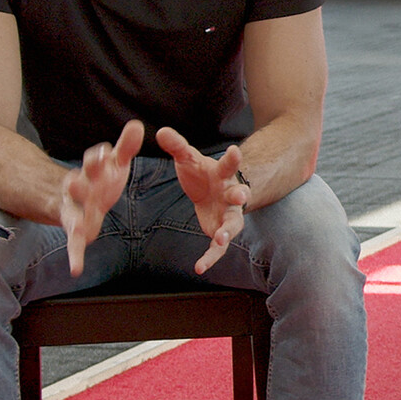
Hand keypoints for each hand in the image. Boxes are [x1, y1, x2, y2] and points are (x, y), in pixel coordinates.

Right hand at [60, 121, 141, 275]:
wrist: (76, 196)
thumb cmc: (101, 177)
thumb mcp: (115, 162)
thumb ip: (126, 147)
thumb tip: (138, 125)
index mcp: (91, 170)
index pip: (92, 161)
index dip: (97, 157)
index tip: (103, 153)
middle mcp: (79, 188)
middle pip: (78, 184)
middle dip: (78, 183)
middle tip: (76, 182)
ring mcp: (75, 210)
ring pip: (72, 215)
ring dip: (74, 220)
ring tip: (77, 229)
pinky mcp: (76, 230)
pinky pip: (74, 244)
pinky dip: (74, 256)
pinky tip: (75, 269)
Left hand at [157, 126, 250, 274]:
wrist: (211, 191)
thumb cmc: (202, 173)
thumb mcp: (187, 159)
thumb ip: (176, 146)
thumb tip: (159, 131)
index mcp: (223, 174)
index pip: (230, 164)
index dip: (233, 158)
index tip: (234, 151)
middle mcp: (231, 194)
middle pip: (240, 194)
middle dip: (240, 194)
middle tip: (240, 195)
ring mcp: (229, 214)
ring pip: (234, 224)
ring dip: (228, 231)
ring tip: (221, 239)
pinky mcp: (221, 231)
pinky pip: (218, 248)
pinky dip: (210, 258)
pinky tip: (199, 268)